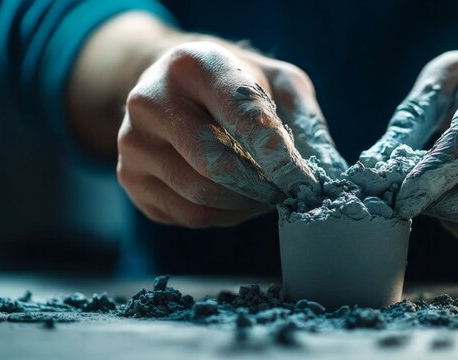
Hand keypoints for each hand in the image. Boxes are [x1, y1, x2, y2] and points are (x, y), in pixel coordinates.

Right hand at [117, 39, 346, 227]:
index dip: (279, 155)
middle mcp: (150, 101)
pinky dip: (224, 216)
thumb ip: (305, 116)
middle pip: (217, 164)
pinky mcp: (131, 179)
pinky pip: (188, 215)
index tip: (304, 179)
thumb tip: (326, 168)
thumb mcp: (277, 81)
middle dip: (263, 187)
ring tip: (267, 194)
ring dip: (246, 205)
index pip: (243, 117)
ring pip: (202, 196)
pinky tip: (238, 200)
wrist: (173, 88)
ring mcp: (133, 143)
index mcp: (192, 65)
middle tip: (289, 194)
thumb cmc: (235, 85)